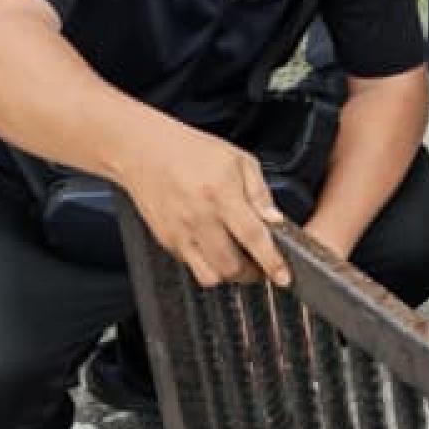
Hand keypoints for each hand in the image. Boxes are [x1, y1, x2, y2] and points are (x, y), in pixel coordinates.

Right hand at [121, 125, 289, 289]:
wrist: (144, 151)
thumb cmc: (192, 151)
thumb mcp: (238, 160)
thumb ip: (260, 192)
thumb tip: (275, 220)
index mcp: (221, 194)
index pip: (253, 237)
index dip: (272, 262)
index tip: (283, 276)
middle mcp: (200, 218)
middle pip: (232, 266)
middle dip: (252, 273)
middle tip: (261, 265)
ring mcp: (180, 233)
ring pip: (210, 276)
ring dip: (229, 274)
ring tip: (238, 260)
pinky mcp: (167, 241)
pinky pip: (192, 267)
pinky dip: (208, 265)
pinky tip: (215, 248)